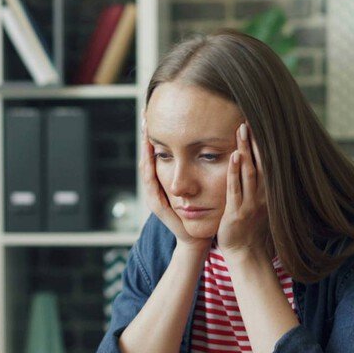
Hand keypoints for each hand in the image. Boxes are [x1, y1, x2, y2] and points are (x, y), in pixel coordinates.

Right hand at [140, 117, 210, 251]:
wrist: (195, 237)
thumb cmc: (200, 212)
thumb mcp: (198, 185)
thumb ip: (199, 169)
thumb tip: (209, 145)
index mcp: (164, 181)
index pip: (157, 153)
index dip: (154, 135)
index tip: (154, 115)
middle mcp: (155, 187)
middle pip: (147, 156)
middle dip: (145, 137)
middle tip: (144, 116)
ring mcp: (153, 195)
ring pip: (145, 167)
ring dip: (144, 149)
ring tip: (145, 131)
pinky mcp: (156, 204)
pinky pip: (150, 182)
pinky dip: (149, 168)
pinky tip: (149, 155)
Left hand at [216, 122, 270, 260]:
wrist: (246, 253)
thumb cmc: (248, 228)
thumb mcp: (257, 204)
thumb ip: (256, 186)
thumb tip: (255, 166)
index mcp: (267, 192)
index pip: (266, 163)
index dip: (262, 144)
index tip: (258, 125)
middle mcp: (262, 196)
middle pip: (260, 163)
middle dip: (255, 142)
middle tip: (249, 119)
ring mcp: (251, 204)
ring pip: (249, 172)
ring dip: (245, 150)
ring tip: (242, 131)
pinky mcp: (237, 212)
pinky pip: (235, 189)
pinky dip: (234, 173)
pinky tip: (232, 157)